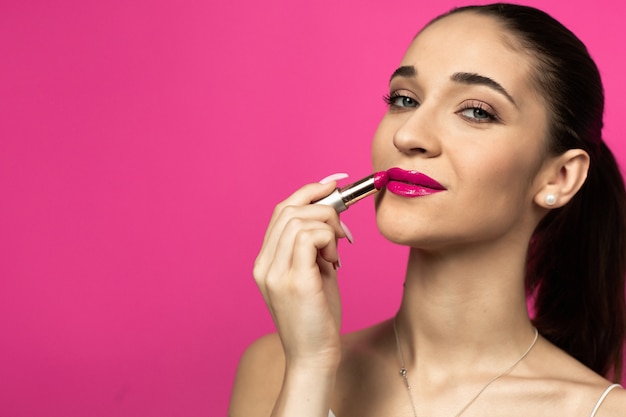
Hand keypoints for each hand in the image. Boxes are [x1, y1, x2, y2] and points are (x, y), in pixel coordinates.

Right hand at [253, 178, 348, 370]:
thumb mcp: (315, 272)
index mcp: (265, 260)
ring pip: (301, 218)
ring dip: (329, 228)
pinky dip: (329, 239)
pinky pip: (309, 236)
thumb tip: (333, 209)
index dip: (309, 190)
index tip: (336, 182)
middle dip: (325, 206)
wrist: (314, 357)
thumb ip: (316, 243)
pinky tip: (335, 261)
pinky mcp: (291, 280)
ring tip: (338, 253)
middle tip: (345, 229)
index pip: (282, 210)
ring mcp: (273, 271)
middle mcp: (263, 263)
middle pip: (290, 208)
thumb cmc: (319, 317)